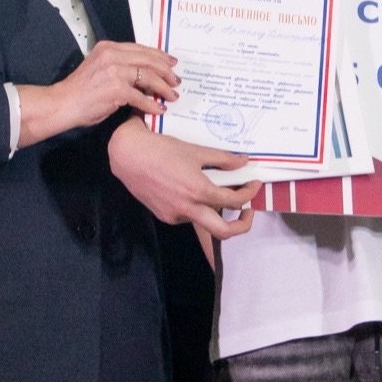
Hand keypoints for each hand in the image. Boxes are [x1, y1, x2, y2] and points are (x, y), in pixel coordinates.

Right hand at [20, 41, 178, 145]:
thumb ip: (119, 66)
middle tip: (176, 80)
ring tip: (172, 95)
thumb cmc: (79, 91)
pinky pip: (141, 97)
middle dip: (166, 71)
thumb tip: (143, 75)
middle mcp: (112, 55)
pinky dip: (152, 104)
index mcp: (108, 48)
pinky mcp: (116, 89)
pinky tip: (159, 110)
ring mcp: (114, 71)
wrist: (63, 103)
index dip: (159, 56)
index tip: (170, 63)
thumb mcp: (100, 68)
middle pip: (148, 60)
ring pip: (148, 76)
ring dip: (164, 87)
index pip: (141, 49)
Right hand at [109, 121, 259, 241]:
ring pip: (204, 222)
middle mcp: (188, 209)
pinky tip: (192, 190)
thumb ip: (222, 159)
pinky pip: (188, 216)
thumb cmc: (160, 149)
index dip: (249, 193)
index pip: (234, 201)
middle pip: (224, 232)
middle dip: (242, 225)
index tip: (254, 184)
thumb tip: (243, 161)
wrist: (127, 155)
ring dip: (215, 211)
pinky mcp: (164, 216)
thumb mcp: (195, 151)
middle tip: (248, 211)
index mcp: (199, 191)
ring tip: (217, 192)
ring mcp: (175, 215)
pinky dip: (196, 207)